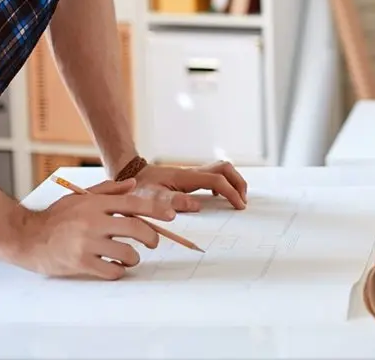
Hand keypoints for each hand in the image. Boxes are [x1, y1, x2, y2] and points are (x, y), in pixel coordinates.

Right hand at [6, 178, 176, 279]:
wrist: (28, 237)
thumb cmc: (56, 217)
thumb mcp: (81, 197)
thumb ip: (108, 190)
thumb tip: (133, 185)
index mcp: (97, 204)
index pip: (134, 204)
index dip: (156, 210)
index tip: (171, 217)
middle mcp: (94, 222)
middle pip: (136, 228)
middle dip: (151, 237)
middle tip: (153, 242)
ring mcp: (87, 244)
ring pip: (126, 252)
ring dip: (134, 257)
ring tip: (130, 257)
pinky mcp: (80, 263)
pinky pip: (110, 270)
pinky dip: (118, 270)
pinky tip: (115, 267)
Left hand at [133, 161, 247, 212]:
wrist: (131, 175)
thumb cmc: (140, 189)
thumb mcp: (151, 198)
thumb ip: (173, 202)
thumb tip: (197, 206)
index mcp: (187, 177)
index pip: (217, 181)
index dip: (231, 192)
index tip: (239, 206)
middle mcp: (193, 172)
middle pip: (226, 169)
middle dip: (238, 182)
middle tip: (242, 200)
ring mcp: (193, 172)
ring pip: (222, 169)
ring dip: (233, 180)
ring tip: (236, 197)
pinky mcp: (190, 176)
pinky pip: (214, 174)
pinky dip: (223, 182)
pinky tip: (217, 196)